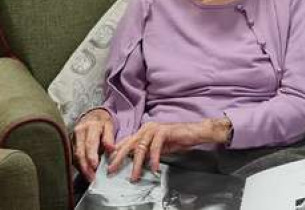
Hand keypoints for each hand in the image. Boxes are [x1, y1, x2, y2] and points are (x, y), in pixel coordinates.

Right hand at [73, 109, 115, 181]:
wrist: (92, 116)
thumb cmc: (102, 123)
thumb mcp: (109, 126)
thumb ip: (109, 137)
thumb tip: (111, 148)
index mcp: (90, 127)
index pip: (90, 143)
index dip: (91, 155)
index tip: (95, 166)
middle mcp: (78, 132)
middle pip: (80, 152)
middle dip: (85, 166)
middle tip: (92, 177)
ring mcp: (72, 138)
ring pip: (74, 156)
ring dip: (82, 168)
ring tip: (89, 177)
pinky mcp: (70, 144)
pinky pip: (73, 157)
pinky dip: (79, 165)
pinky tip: (85, 172)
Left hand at [108, 117, 231, 180]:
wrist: (195, 132)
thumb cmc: (178, 139)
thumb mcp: (158, 147)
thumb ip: (147, 151)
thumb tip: (135, 160)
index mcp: (144, 131)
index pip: (127, 142)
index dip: (117, 153)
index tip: (110, 164)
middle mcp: (147, 128)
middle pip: (129, 144)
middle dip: (119, 158)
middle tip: (112, 169)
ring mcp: (154, 128)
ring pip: (141, 147)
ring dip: (137, 164)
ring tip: (135, 176)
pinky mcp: (163, 131)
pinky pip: (155, 147)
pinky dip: (154, 159)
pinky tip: (154, 168)